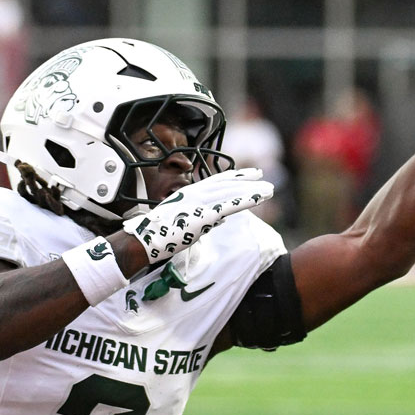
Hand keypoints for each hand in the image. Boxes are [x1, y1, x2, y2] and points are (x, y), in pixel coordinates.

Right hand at [122, 169, 273, 262]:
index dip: (233, 176)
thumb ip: (202, 218)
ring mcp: (200, 202)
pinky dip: (248, 200)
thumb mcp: (183, 222)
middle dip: (246, 179)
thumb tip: (218, 219)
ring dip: (253, 190)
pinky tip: (260, 197)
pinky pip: (231, 205)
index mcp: (188, 193)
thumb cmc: (159, 235)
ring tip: (269, 189)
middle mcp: (195, 193)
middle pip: (226, 184)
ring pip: (232, 193)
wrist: (144, 241)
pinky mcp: (204, 214)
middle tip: (262, 175)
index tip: (246, 173)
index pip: (215, 181)